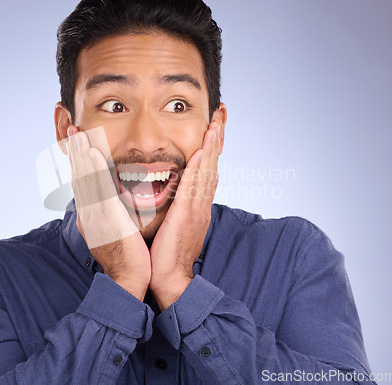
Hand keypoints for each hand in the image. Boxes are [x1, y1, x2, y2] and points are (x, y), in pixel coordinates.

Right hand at [66, 125, 150, 299]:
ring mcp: (94, 216)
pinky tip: (93, 154)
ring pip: (86, 180)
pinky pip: (99, 190)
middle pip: (80, 178)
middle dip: (76, 153)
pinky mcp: (106, 219)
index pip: (82, 184)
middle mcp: (88, 214)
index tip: (78, 144)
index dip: (79, 163)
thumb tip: (111, 200)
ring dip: (81, 155)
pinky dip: (94, 170)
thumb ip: (108, 214)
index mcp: (90, 216)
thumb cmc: (124, 257)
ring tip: (79, 134)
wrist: (127, 280)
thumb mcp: (111, 231)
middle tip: (73, 131)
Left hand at [149, 122, 220, 310]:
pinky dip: (200, 168)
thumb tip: (180, 188)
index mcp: (199, 203)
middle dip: (218, 136)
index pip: (209, 167)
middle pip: (214, 163)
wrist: (171, 279)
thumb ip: (181, 204)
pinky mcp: (187, 216)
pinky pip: (195, 188)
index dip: (213, 144)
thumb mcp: (178, 223)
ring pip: (208, 171)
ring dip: (212, 145)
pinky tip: (202, 151)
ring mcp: (197, 209)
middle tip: (222, 112)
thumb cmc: (169, 252)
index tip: (215, 123)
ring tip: (216, 122)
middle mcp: (202, 203)